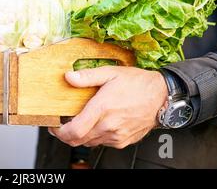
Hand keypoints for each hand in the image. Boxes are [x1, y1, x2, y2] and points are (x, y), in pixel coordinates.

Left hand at [49, 66, 167, 148]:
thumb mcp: (110, 73)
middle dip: (65, 135)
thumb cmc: (137, 83)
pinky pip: (102, 143)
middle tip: (61, 125)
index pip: (74, 131)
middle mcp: (109, 126)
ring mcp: (117, 136)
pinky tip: (96, 124)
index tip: (53, 126)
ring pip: (89, 143)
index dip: (59, 132)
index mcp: (103, 108)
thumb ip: (87, 76)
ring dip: (80, 135)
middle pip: (78, 140)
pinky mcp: (123, 141)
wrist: (162, 96)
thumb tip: (68, 77)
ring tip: (79, 121)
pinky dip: (94, 136)